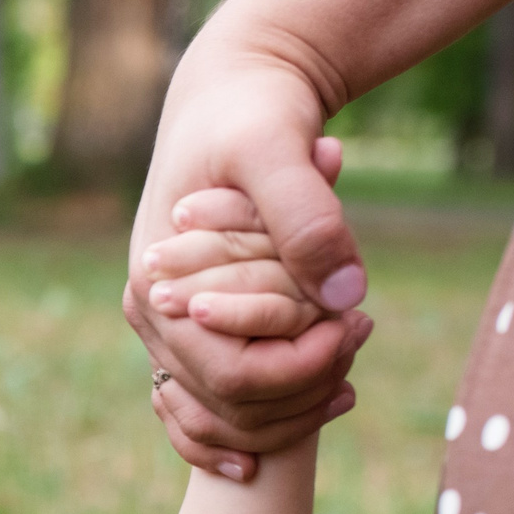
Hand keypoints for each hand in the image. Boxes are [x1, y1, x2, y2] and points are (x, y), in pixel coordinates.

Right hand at [126, 44, 371, 478]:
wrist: (234, 90)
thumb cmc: (252, 111)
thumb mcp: (277, 147)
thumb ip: (307, 216)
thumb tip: (345, 295)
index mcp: (160, 285)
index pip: (231, 376)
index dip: (300, 369)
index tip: (356, 323)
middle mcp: (152, 316)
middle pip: (229, 408)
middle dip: (304, 392)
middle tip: (361, 332)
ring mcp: (168, 325)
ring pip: (224, 417)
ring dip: (291, 411)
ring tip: (350, 372)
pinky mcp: (192, 324)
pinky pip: (211, 407)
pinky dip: (260, 423)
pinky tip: (318, 406)